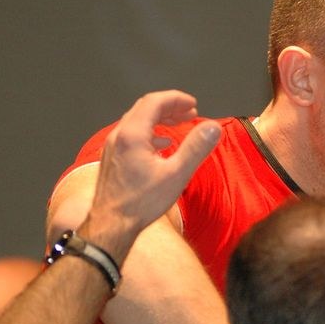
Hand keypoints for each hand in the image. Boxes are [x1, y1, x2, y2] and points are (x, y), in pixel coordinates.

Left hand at [86, 90, 219, 252]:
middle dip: (169, 107)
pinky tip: (162, 145)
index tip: (194, 105)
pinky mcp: (111, 158)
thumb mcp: (176, 175)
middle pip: (144, 108)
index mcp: (133, 134)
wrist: (111, 225)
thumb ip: (196, 148)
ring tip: (179, 125)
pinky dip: (150, 132)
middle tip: (190, 113)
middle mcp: (119, 135)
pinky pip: (131, 135)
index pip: (154, 102)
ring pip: (137, 121)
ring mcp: (112, 146)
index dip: (176, 99)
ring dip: (160, 119)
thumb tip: (213, 127)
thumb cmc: (142, 202)